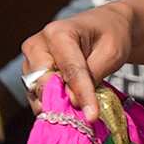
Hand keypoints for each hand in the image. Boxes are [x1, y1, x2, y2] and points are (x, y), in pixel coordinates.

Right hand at [21, 6, 131, 123]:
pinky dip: (50, 104)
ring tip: (76, 117)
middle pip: (43, 80)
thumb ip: (92, 74)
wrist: (104, 26)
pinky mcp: (31, 73)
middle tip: (82, 117)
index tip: (92, 115)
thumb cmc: (110, 36)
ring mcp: (30, 59)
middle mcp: (37, 44)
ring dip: (54, 105)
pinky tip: (66, 113)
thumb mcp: (112, 52)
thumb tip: (72, 101)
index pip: (70, 69)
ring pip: (36, 89)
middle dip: (60, 100)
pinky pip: (36, 94)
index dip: (81, 93)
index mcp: (58, 33)